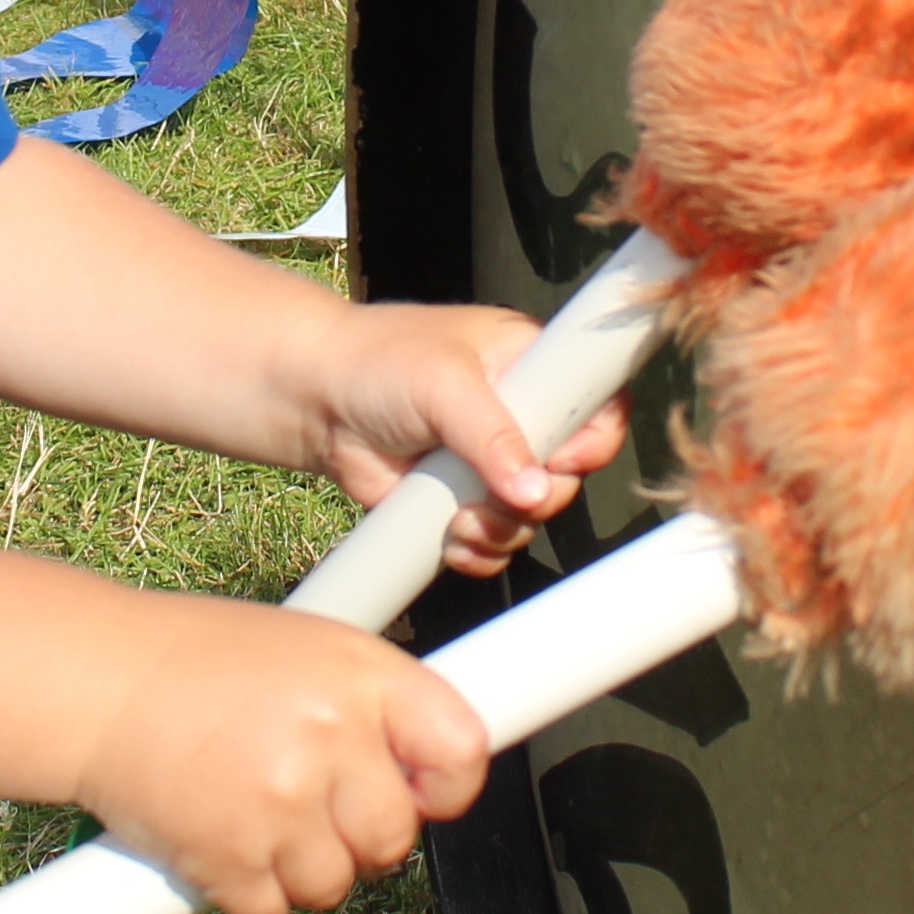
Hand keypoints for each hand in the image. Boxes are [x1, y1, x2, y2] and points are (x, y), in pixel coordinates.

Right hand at [77, 598, 492, 913]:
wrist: (93, 683)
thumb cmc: (199, 661)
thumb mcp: (309, 649)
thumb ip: (374, 707)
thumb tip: (427, 781)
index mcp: (361, 675)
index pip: (460, 749)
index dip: (446, 784)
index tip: (424, 792)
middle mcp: (329, 738)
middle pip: (394, 838)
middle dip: (359, 835)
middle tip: (310, 803)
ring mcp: (279, 803)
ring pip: (333, 885)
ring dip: (300, 867)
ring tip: (252, 811)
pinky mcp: (229, 859)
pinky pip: (272, 913)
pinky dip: (248, 892)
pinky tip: (219, 838)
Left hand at [291, 303, 624, 575]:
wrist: (314, 400)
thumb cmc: (378, 363)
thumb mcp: (443, 384)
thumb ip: (493, 435)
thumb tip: (533, 490)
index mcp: (532, 363)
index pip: (598, 402)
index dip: (594, 439)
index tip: (564, 460)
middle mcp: (522, 413)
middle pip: (569, 473)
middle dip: (537, 496)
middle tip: (497, 494)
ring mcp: (494, 461)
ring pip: (533, 514)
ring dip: (502, 529)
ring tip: (461, 518)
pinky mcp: (465, 499)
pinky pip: (496, 539)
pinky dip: (479, 550)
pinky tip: (451, 539)